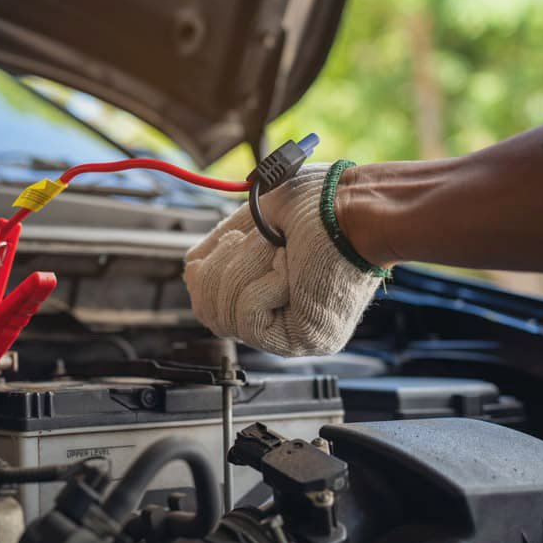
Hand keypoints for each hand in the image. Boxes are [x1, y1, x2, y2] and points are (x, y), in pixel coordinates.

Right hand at [183, 162, 385, 355]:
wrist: (351, 206)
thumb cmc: (318, 203)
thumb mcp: (249, 224)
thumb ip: (220, 252)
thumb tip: (192, 270)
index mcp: (262, 290)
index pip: (203, 296)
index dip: (209, 267)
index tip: (238, 240)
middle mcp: (273, 316)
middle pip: (206, 307)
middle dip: (229, 264)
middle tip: (267, 244)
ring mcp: (286, 333)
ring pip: (223, 312)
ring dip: (250, 268)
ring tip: (285, 254)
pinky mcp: (299, 340)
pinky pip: (247, 317)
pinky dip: (264, 283)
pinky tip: (291, 269)